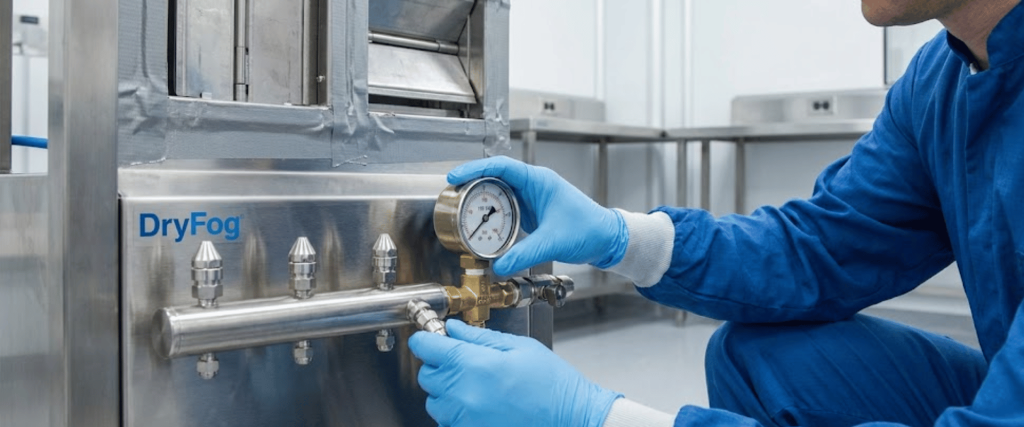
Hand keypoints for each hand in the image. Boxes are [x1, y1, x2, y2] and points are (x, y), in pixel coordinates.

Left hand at [408, 320, 620, 426]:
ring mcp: (464, 420)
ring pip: (435, 401)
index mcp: (473, 365)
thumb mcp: (519, 347)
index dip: (428, 339)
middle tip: (466, 362)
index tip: (433, 338)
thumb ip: (479, 337)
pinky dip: (458, 412)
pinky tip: (483, 405)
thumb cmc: (552, 384)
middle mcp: (462, 395)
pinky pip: (448, 422)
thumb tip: (452, 329)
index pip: (425, 348)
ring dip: (447, 391)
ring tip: (478, 387)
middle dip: (441, 365)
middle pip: (426, 375)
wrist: (572, 419)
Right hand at [448, 156, 627, 275]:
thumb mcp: (553, 241)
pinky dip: (490, 215)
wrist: (606, 239)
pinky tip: (480, 226)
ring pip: (497, 193)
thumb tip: (499, 266)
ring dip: (479, 200)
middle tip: (451, 196)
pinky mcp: (531, 212)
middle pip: (494, 177)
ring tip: (459, 209)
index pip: (501, 166)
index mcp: (539, 180)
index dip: (475, 169)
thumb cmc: (589, 229)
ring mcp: (531, 198)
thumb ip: (525, 254)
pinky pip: (504, 208)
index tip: (456, 177)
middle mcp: (533, 185)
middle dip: (470, 184)